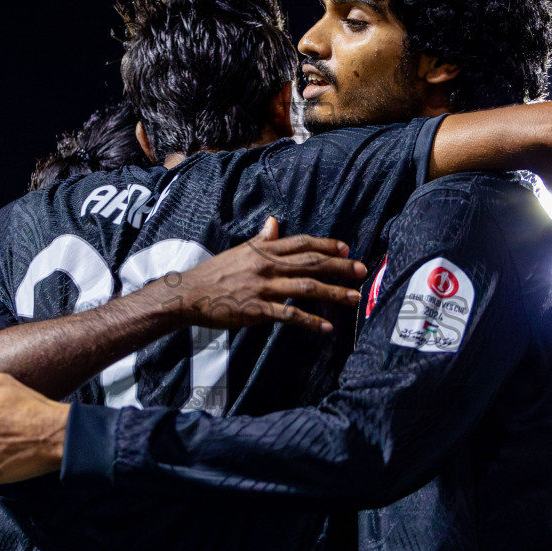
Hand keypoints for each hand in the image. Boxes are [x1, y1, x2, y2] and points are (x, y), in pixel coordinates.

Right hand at [152, 217, 366, 333]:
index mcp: (263, 250)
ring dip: (333, 293)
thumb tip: (274, 222)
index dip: (326, 245)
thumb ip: (261, 239)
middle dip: (339, 267)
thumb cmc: (216, 273)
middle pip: (311, 263)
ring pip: (306, 288)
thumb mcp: (240, 251)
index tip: (347, 249)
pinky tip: (326, 328)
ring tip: (353, 299)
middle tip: (362, 271)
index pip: (301, 244)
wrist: (190, 294)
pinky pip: (289, 315)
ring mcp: (262, 287)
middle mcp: (266, 265)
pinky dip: (310, 322)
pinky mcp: (256, 310)